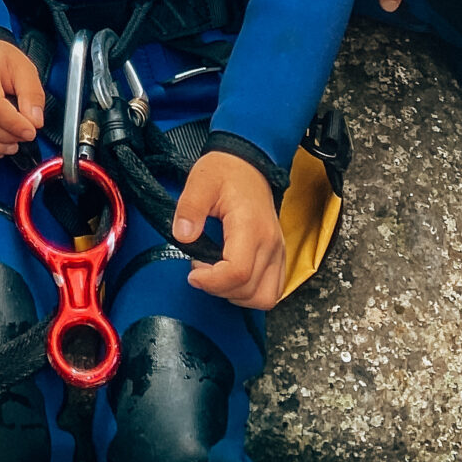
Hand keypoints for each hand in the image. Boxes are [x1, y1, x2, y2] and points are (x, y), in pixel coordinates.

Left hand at [172, 151, 284, 307]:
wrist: (248, 164)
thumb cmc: (225, 171)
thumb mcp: (200, 181)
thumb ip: (190, 208)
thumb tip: (183, 237)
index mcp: (251, 226)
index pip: (238, 272)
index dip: (212, 282)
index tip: (192, 273)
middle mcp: (270, 244)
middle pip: (250, 290)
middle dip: (219, 288)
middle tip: (200, 269)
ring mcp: (278, 252)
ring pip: (264, 297)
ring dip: (236, 295)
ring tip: (216, 275)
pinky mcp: (278, 256)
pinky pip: (272, 291)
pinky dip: (251, 294)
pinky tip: (232, 279)